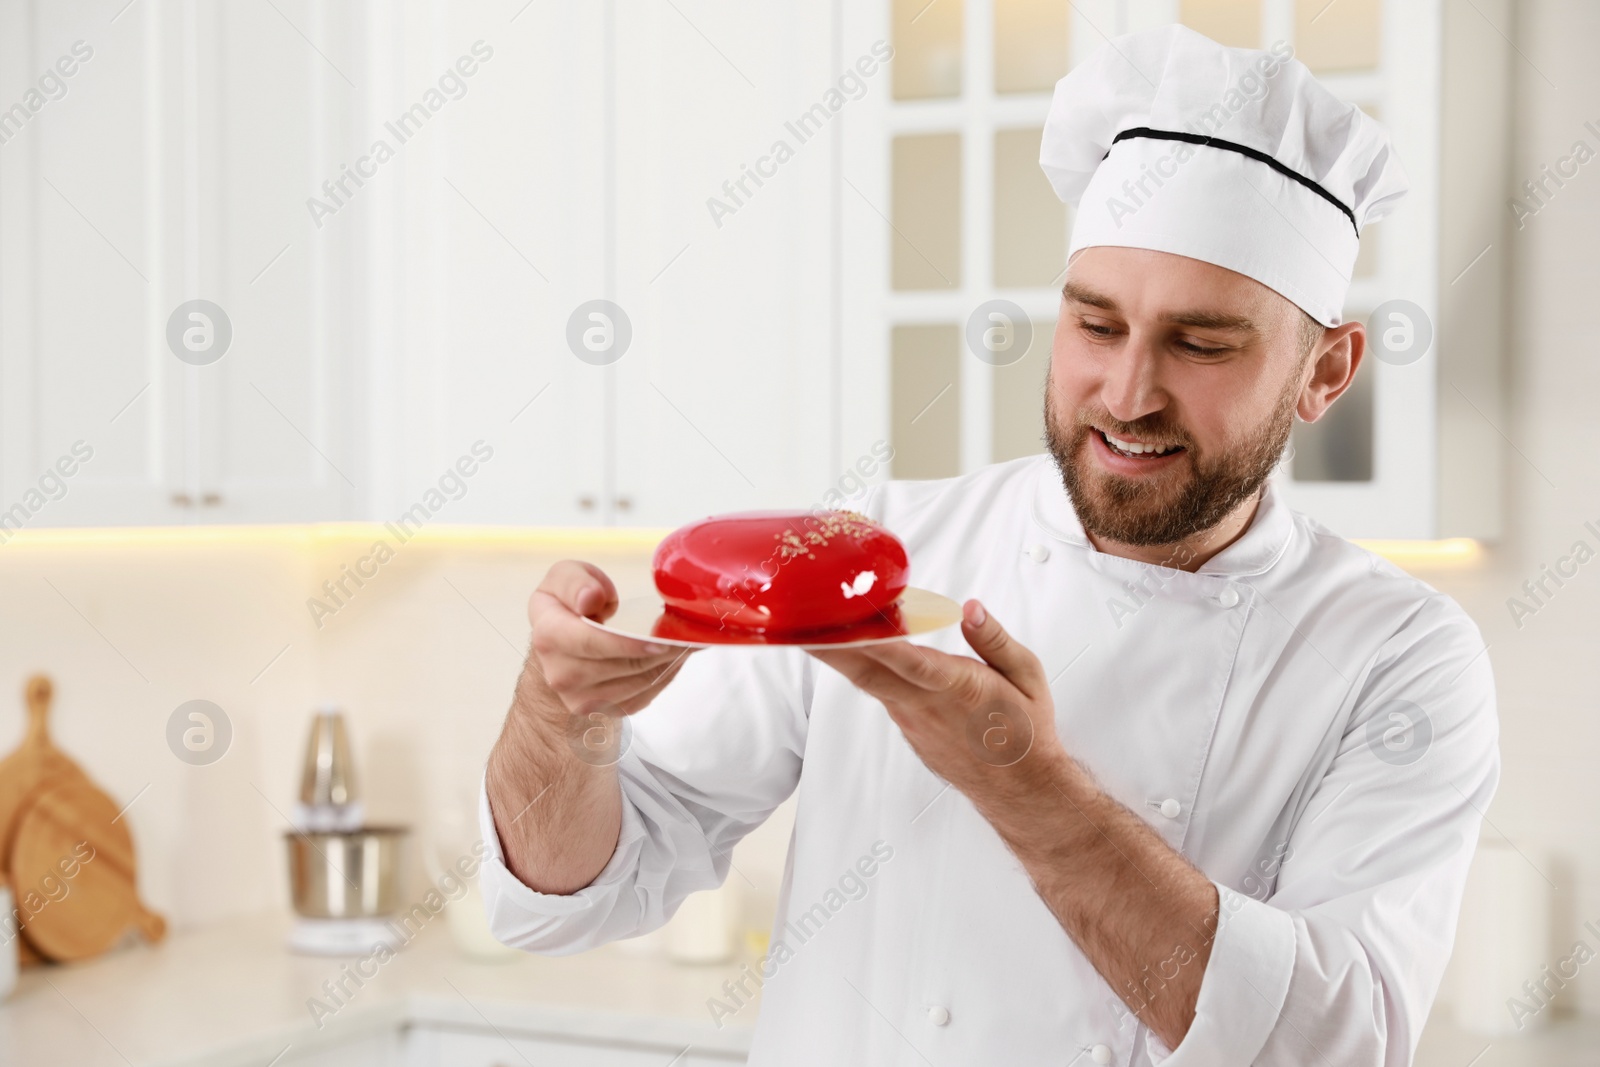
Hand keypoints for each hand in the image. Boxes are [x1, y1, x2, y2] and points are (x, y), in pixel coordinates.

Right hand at [525, 561, 695, 721]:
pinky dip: (662, 676)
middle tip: (688, 635)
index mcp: (549, 636)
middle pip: (623, 666)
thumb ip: (575, 582)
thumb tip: (590, 599)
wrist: (557, 650)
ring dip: (667, 664)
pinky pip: (643, 696)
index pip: (592, 644)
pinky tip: (671, 658)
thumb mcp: (564, 578)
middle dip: (660, 651)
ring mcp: (580, 699)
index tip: (659, 641)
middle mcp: (561, 674)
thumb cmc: (567, 606)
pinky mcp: (601, 712)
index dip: (628, 645)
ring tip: (683, 643)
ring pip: (638, 684)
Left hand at [809, 600, 1063, 801]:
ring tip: (812, 625)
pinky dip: (863, 671)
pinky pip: (881, 694)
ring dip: (840, 655)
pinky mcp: (909, 729)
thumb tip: (972, 609)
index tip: (852, 624)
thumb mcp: (1027, 676)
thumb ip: (995, 640)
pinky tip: (850, 651)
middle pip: (870, 673)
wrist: (1019, 788)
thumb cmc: (1025, 730)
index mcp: (960, 689)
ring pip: (869, 682)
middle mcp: (929, 706)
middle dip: (832, 648)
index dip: (880, 643)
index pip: (913, 662)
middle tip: (799, 622)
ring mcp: (914, 721)